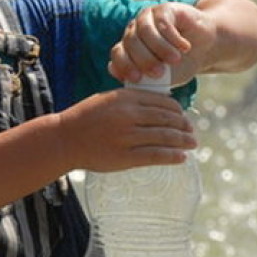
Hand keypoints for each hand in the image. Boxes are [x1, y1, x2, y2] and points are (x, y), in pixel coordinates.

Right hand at [56, 88, 196, 171]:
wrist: (64, 139)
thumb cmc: (86, 118)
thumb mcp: (108, 99)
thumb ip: (131, 101)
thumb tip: (159, 106)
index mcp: (125, 98)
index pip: (161, 102)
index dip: (177, 109)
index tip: (182, 115)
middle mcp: (129, 115)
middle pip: (166, 119)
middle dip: (183, 125)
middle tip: (191, 130)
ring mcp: (127, 136)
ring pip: (164, 137)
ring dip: (183, 140)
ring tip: (192, 143)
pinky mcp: (125, 157)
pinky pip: (155, 155)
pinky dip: (172, 156)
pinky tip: (181, 157)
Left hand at [108, 2, 216, 85]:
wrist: (206, 47)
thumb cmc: (182, 64)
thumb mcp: (165, 78)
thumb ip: (144, 80)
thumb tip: (119, 76)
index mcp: (130, 47)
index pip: (118, 54)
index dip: (124, 65)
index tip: (137, 78)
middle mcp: (135, 30)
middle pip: (131, 42)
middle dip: (144, 59)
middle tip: (159, 72)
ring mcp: (149, 17)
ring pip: (145, 30)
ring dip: (160, 48)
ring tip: (175, 60)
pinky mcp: (165, 9)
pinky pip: (163, 21)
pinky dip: (173, 37)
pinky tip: (185, 47)